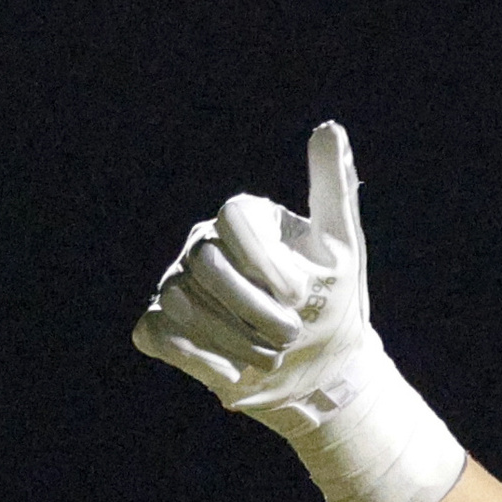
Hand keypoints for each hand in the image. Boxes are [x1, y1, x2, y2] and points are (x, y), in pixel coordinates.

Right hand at [130, 125, 463, 501]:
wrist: (320, 370)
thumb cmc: (333, 304)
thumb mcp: (343, 249)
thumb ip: (332, 189)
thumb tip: (329, 128)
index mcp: (242, 220)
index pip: (233, 216)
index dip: (265, 262)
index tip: (298, 296)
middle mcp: (202, 244)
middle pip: (204, 263)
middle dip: (254, 309)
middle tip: (292, 337)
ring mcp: (176, 284)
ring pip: (179, 300)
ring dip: (233, 339)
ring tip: (271, 357)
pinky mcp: (162, 327)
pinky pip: (157, 334)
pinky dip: (200, 359)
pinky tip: (237, 374)